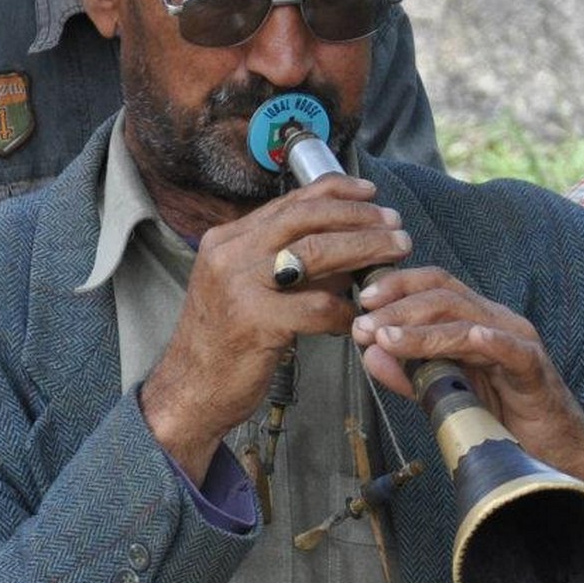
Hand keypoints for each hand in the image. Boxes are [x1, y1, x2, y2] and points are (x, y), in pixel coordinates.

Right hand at [140, 175, 412, 479]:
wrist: (189, 390)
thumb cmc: (224, 341)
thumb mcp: (246, 288)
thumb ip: (288, 264)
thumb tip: (347, 248)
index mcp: (227, 239)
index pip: (290, 202)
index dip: (337, 192)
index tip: (370, 194)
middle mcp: (230, 253)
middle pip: (307, 217)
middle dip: (359, 218)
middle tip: (395, 226)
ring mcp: (239, 285)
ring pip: (317, 253)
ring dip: (365, 251)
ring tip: (395, 255)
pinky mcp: (255, 322)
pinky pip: (317, 307)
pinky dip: (344, 311)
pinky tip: (355, 319)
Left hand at [351, 268, 583, 498]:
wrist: (555, 452)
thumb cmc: (500, 419)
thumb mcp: (445, 394)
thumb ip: (408, 374)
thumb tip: (369, 352)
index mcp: (474, 320)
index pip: (434, 285)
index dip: (397, 285)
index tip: (361, 301)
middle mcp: (495, 320)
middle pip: (443, 295)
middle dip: (397, 307)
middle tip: (363, 324)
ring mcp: (517, 340)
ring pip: (465, 319)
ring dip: (421, 329)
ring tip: (386, 337)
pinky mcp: (533, 368)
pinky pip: (508, 348)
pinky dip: (486, 340)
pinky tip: (466, 338)